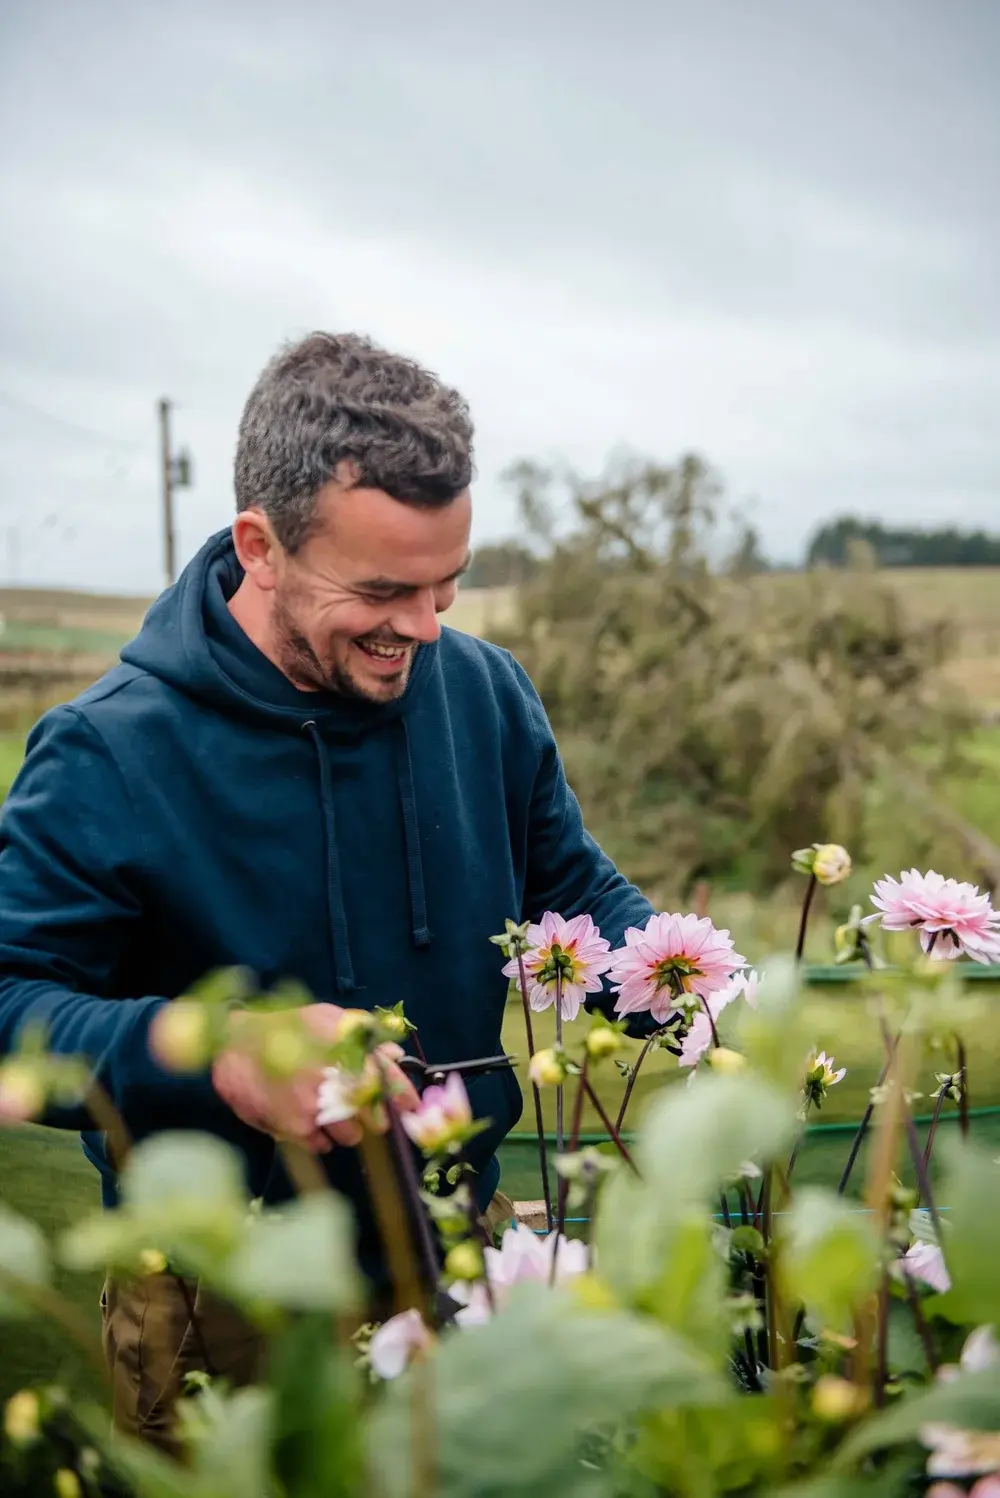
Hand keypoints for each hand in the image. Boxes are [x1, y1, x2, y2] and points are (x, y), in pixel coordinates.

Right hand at [211, 1002, 419, 1153]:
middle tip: (363, 1111)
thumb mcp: (326, 1019)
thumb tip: (396, 1056)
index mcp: (344, 1047)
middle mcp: (333, 1076)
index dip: (403, 1094)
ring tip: (328, 1113)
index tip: (412, 1107)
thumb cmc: (284, 1027)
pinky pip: (321, 1145)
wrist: (233, 1044)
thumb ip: (364, 1035)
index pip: (386, 1076)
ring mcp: (315, 1105)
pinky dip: (319, 1138)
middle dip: (374, 1117)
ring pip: (350, 1134)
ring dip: (346, 1129)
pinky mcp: (295, 1126)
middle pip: (373, 1115)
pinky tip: (307, 1120)